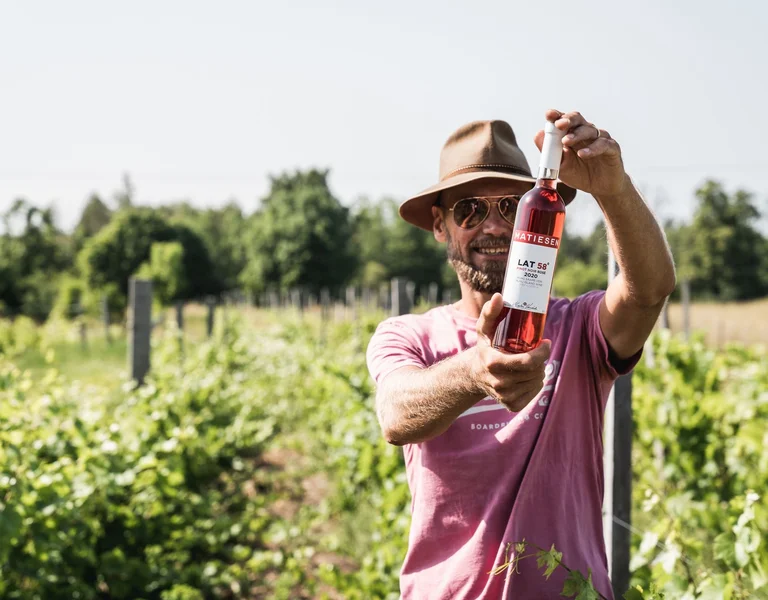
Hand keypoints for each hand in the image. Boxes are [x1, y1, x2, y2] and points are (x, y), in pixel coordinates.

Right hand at [471, 293, 550, 411]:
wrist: (474, 375)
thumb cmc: (484, 347)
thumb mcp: (484, 328)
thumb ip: (490, 312)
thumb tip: (500, 296)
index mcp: (493, 363)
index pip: (527, 362)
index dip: (542, 352)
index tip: (546, 343)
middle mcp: (499, 383)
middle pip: (534, 371)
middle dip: (540, 360)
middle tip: (537, 351)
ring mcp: (505, 396)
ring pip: (536, 382)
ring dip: (538, 371)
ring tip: (530, 363)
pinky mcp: (511, 405)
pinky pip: (534, 393)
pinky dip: (535, 384)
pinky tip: (527, 376)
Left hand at [534, 109, 629, 198]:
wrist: (601, 188)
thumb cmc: (580, 174)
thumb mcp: (560, 167)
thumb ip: (549, 153)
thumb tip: (538, 135)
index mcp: (572, 135)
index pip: (564, 120)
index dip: (557, 115)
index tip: (549, 115)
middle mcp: (586, 133)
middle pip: (578, 120)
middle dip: (568, 120)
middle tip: (559, 124)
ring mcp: (600, 139)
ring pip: (589, 130)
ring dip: (577, 135)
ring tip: (566, 141)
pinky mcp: (612, 149)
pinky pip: (603, 145)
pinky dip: (592, 148)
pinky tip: (582, 154)